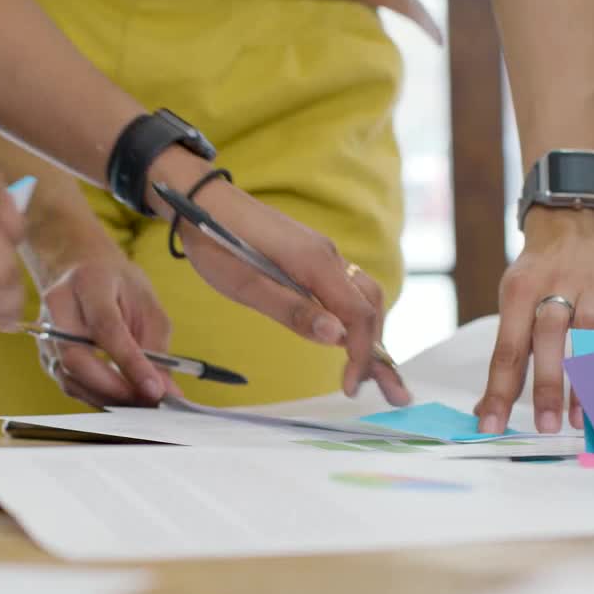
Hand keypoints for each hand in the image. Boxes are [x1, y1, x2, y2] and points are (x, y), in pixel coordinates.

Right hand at [35, 250, 179, 407]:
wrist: (83, 272)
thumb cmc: (118, 286)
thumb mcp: (147, 303)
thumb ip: (156, 345)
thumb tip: (165, 390)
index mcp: (88, 282)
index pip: (105, 327)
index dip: (130, 362)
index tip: (155, 388)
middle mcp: (58, 306)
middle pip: (76, 357)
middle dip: (114, 388)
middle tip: (148, 401)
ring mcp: (46, 332)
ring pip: (69, 377)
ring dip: (107, 398)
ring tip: (140, 404)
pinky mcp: (46, 355)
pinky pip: (70, 385)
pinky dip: (97, 398)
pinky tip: (121, 400)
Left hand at [152, 156, 410, 406]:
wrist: (202, 199)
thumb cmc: (216, 242)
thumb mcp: (245, 285)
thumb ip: (292, 311)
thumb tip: (337, 337)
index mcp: (315, 262)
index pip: (358, 315)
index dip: (362, 355)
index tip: (351, 388)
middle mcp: (329, 255)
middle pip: (371, 307)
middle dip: (380, 352)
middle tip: (391, 394)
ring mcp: (323, 254)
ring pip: (364, 298)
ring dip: (373, 336)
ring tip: (372, 373)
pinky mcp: (312, 256)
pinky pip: (347, 290)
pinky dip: (357, 319)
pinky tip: (351, 340)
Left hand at [475, 207, 593, 433]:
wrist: (576, 222)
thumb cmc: (539, 273)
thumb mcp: (513, 300)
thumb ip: (506, 353)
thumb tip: (486, 406)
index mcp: (520, 292)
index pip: (507, 349)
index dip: (499, 391)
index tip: (491, 425)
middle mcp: (556, 287)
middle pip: (549, 340)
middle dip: (547, 386)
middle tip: (545, 426)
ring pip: (591, 339)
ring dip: (587, 382)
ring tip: (581, 421)